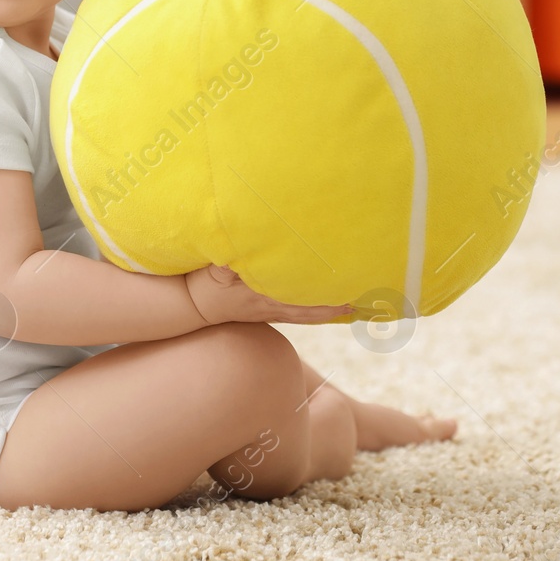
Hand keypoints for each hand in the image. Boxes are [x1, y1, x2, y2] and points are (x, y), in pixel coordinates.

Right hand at [184, 264, 354, 326]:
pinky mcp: (268, 311)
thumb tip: (247, 245)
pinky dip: (318, 312)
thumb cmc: (203, 284)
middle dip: (338, 306)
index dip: (324, 299)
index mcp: (262, 296)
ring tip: (358, 305)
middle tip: (366, 300)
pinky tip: (333, 307)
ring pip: (308, 315)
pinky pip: (299, 314)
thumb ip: (230, 259)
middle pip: (312, 311)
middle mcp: (271, 308)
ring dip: (332, 311)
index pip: (300, 299)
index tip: (348, 292)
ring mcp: (270, 312)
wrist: (192, 307)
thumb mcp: (214, 270)